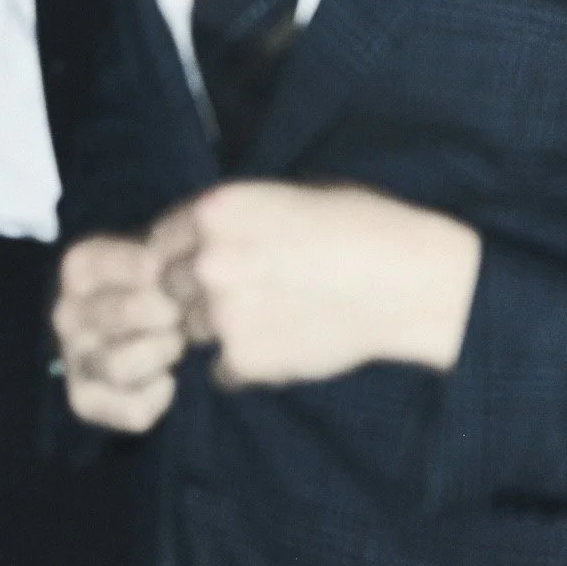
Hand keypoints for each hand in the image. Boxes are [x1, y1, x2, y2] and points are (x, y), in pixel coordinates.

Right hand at [54, 235, 184, 432]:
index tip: (161, 270)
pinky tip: (166, 380)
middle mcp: (67, 312)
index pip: (109, 263)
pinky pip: (127, 410)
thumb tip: (167, 267)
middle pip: (124, 313)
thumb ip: (170, 246)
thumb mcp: (162, 245)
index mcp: (80, 266)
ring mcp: (73, 358)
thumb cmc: (159, 272)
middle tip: (180, 312)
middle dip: (166, 313)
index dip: (146, 268)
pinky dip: (155, 398)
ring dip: (161, 353)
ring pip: (121, 365)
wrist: (143, 309)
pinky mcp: (84, 399)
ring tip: (174, 342)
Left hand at [146, 181, 482, 386]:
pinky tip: (284, 343)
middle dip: (193, 291)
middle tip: (242, 291)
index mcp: (218, 210)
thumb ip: (239, 217)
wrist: (407, 280)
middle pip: (167, 287)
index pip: (159, 237)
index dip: (180, 251)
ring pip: (191, 330)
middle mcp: (207, 261)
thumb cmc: (362, 224)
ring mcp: (221, 315)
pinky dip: (243, 364)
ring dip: (217, 328)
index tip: (199, 261)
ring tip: (270, 316)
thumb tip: (206, 238)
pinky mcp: (242, 361)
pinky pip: (220, 370)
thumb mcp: (292, 195)